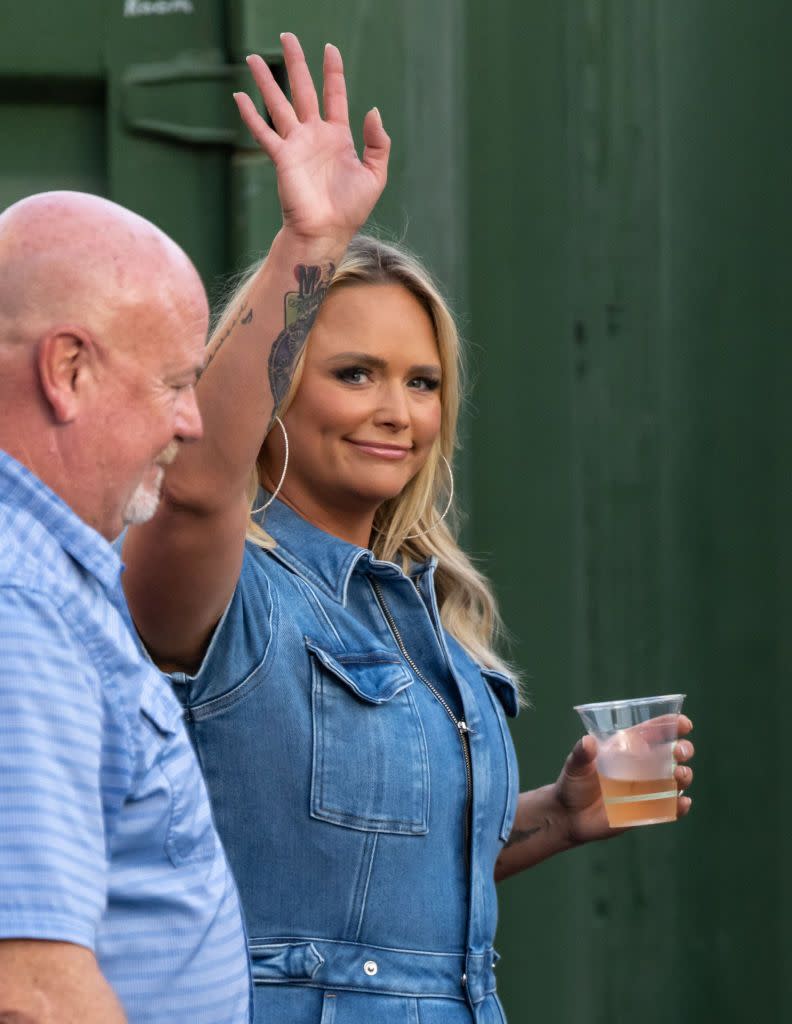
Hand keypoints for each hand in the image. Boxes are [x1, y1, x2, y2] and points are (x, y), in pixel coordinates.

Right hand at [233, 33, 389, 244]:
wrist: (327, 231)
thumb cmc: (351, 208)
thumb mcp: (375, 174)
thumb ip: (378, 143)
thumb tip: (373, 110)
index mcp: (338, 137)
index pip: (334, 95)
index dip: (333, 72)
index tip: (330, 48)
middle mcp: (314, 135)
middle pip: (303, 90)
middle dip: (296, 63)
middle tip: (288, 36)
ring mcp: (296, 144)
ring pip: (278, 104)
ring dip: (267, 81)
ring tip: (254, 58)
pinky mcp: (281, 157)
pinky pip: (263, 131)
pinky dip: (250, 115)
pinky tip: (238, 96)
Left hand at [554, 715, 694, 844]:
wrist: (569, 816)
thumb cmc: (573, 783)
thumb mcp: (575, 766)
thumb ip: (582, 754)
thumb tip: (587, 742)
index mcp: (628, 748)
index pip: (653, 732)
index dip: (671, 725)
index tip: (685, 724)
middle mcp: (642, 766)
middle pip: (672, 753)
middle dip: (683, 749)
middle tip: (680, 751)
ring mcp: (647, 789)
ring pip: (676, 779)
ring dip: (684, 775)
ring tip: (679, 774)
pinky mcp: (647, 811)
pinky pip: (669, 808)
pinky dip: (679, 806)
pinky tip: (682, 803)